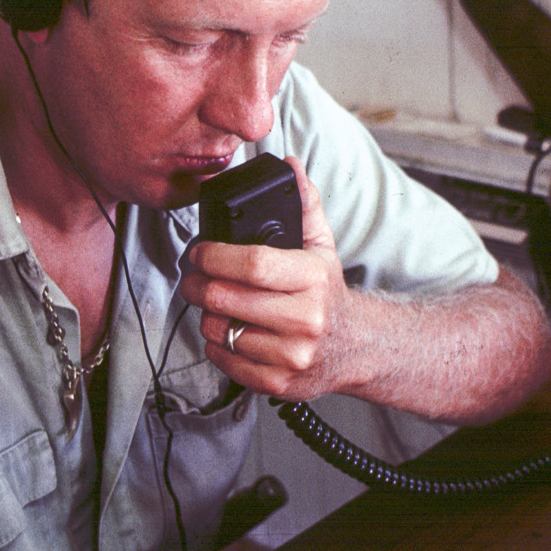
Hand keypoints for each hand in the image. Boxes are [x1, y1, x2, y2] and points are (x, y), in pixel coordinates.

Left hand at [183, 157, 352, 401]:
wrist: (356, 348)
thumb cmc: (327, 293)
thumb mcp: (321, 246)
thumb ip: (304, 204)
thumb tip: (290, 167)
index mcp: (313, 279)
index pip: (252, 264)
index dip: (214, 256)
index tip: (200, 252)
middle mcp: (306, 319)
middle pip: (227, 298)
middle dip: (198, 284)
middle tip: (194, 277)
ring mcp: (292, 355)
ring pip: (220, 331)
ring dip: (206, 315)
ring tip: (214, 304)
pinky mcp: (278, 383)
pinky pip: (226, 361)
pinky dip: (217, 345)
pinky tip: (228, 332)